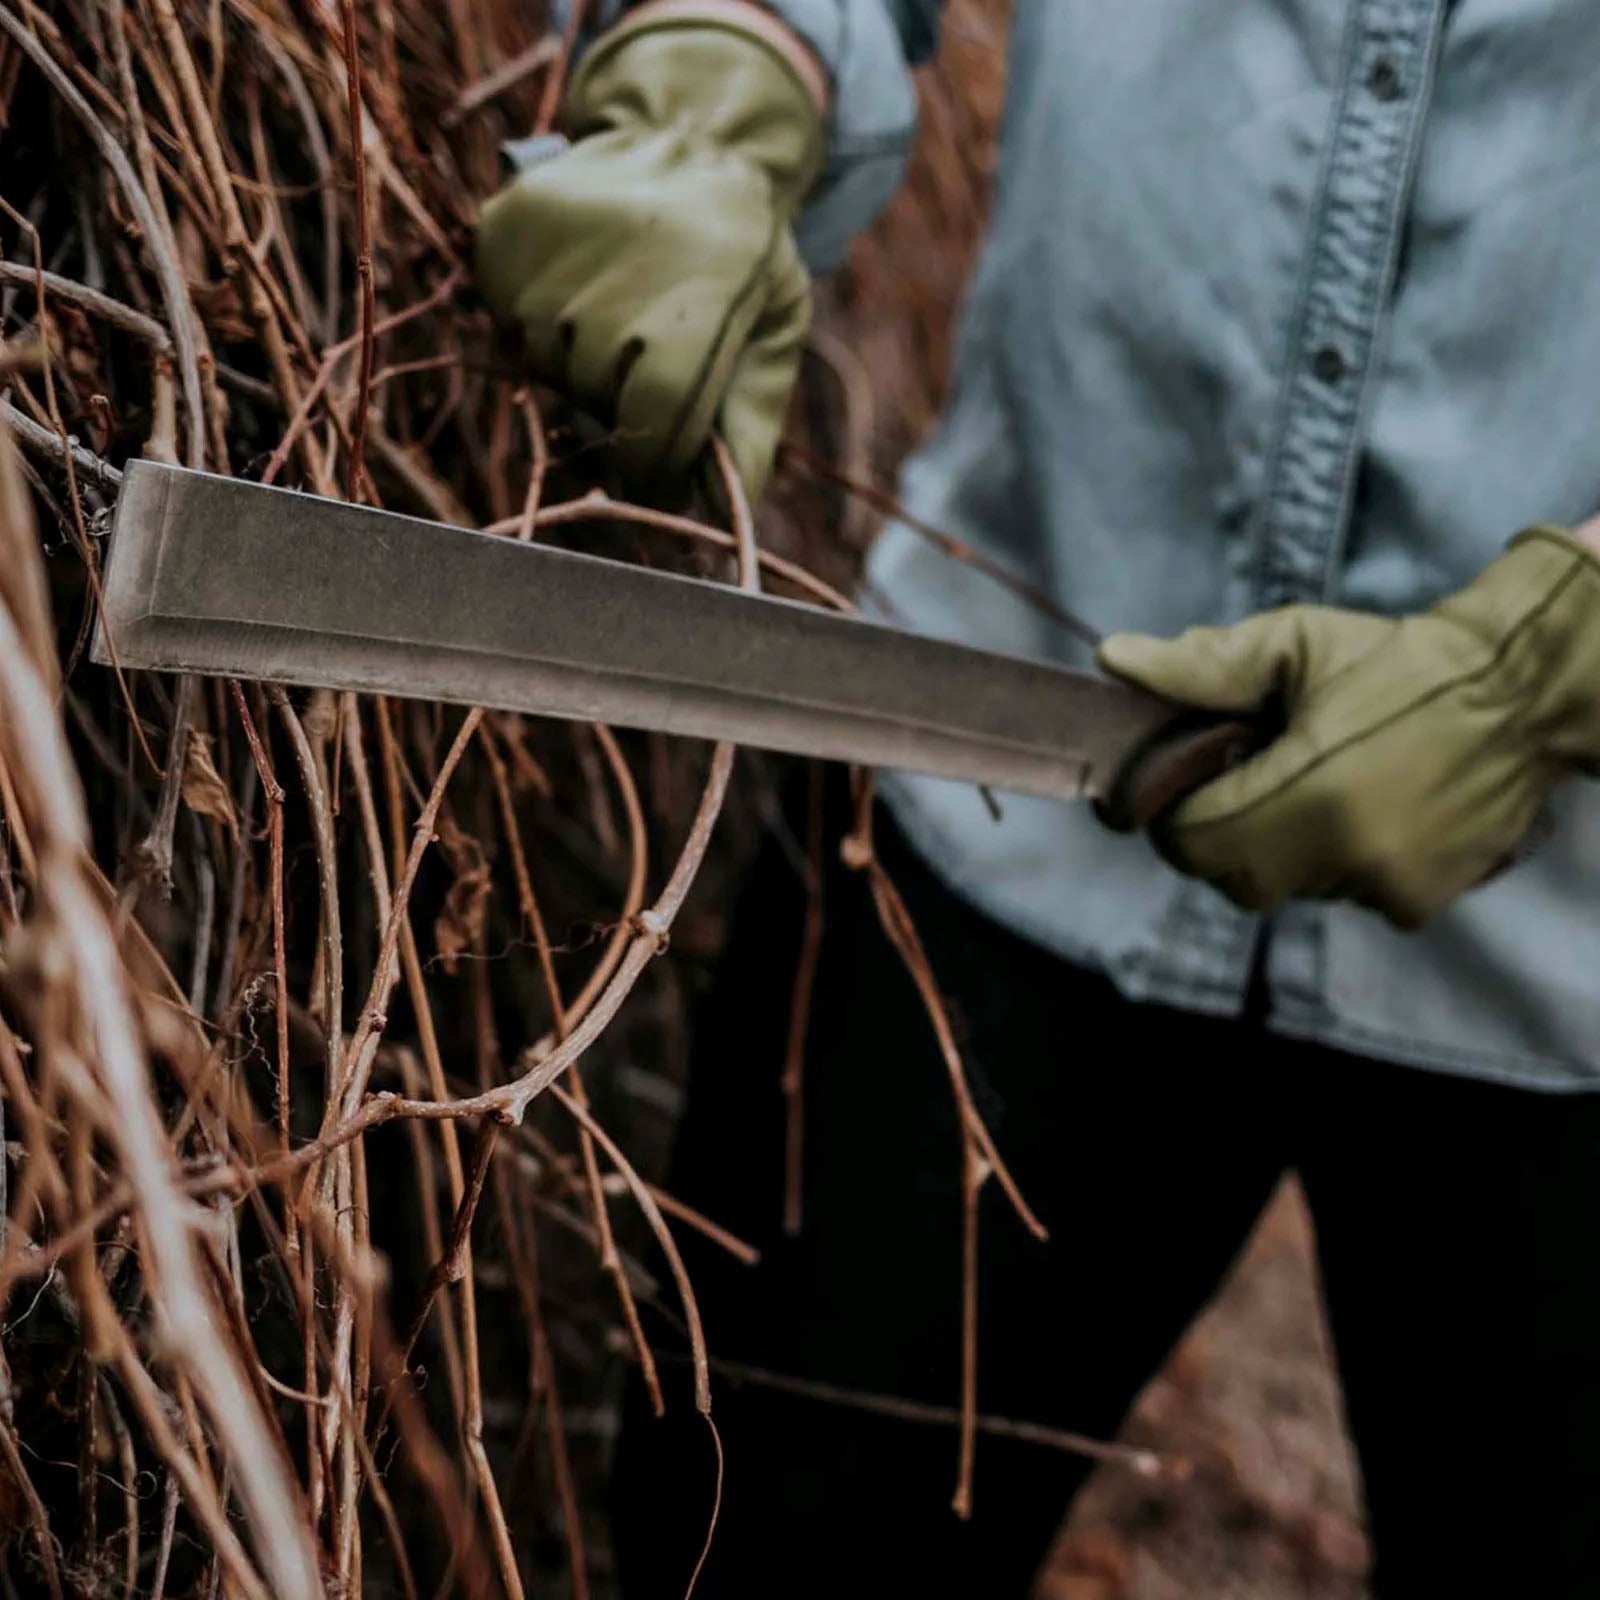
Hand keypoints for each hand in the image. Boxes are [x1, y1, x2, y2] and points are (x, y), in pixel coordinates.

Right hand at [474, 6, 825, 500]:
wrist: (693, 136)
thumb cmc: (744, 259)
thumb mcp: (773, 335)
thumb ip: (748, 428)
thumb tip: (726, 522)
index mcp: (702, 301)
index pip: (653, 421)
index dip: (654, 461)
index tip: (661, 468)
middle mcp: (624, 269)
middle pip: (594, 395)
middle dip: (619, 397)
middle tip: (650, 346)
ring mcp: (558, 244)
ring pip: (546, 359)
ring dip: (576, 356)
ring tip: (618, 304)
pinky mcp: (508, 227)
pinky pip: (507, 317)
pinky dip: (535, 319)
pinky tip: (579, 281)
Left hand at [1098, 527, 1599, 927]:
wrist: (1522, 691)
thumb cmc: (1399, 660)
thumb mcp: (1297, 645)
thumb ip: (1201, 664)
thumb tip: (1114, 660)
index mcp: (1308, 790)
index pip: (1190, 840)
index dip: (1170, 814)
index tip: (1179, 784)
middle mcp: (1346, 853)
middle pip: (1229, 877)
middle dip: (1215, 836)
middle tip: (1236, 785)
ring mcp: (1386, 887)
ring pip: (1284, 890)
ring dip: (1274, 850)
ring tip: (1307, 787)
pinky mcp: (1418, 903)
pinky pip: (1339, 896)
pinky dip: (1331, 864)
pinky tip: (1359, 810)